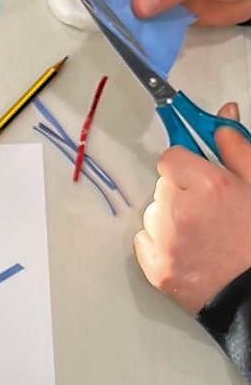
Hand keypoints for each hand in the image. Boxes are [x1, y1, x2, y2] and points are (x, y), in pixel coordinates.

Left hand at [134, 103, 250, 313]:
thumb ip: (238, 149)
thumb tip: (222, 117)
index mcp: (208, 185)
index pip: (171, 157)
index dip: (187, 165)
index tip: (200, 176)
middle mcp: (179, 209)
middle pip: (163, 185)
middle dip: (182, 192)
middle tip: (212, 212)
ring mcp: (164, 240)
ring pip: (154, 213)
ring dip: (171, 218)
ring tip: (205, 236)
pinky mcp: (154, 267)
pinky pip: (145, 240)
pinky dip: (161, 244)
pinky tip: (190, 252)